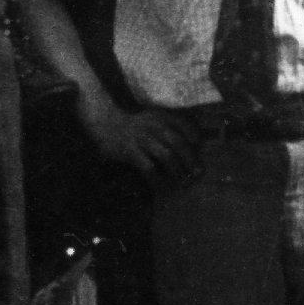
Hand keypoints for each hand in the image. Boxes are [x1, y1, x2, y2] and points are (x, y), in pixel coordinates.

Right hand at [78, 94, 201, 181]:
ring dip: (177, 172)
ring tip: (183, 183)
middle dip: (190, 160)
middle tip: (197, 174)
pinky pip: (149, 168)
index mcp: (161, 116)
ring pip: (166, 156)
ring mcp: (142, 139)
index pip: (183, 124)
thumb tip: (194, 144)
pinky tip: (162, 188)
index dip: (194, 135)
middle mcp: (153, 126)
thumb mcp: (152, 119)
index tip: (199, 146)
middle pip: (178, 143)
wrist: (105, 123)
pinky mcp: (130, 151)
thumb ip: (170, 128)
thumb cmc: (133, 125)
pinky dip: (158, 180)